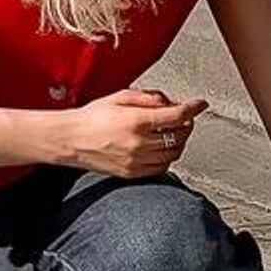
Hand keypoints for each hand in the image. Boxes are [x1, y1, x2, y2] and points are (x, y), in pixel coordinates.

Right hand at [62, 87, 207, 178]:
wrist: (69, 140)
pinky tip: (161, 147)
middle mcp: (138, 144)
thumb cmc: (91, 117)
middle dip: (186, 124)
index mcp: (136, 121)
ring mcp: (136, 161)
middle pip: (179, 136)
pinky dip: (168, 157)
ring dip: (179, 141)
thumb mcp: (120, 97)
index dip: (193, 108)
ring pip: (173, 153)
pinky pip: (161, 168)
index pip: (177, 116)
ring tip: (172, 131)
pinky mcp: (132, 173)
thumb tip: (170, 102)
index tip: (200, 103)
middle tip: (183, 117)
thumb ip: (148, 97)